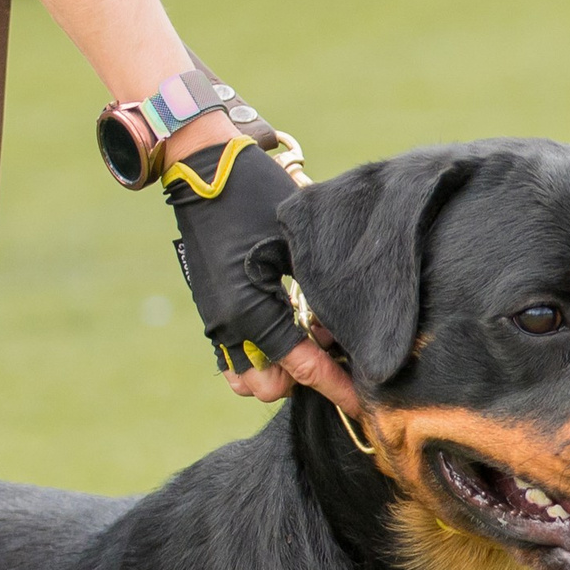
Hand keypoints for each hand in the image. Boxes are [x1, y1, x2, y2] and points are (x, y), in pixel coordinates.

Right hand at [166, 139, 361, 412]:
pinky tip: (290, 330)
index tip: (368, 404)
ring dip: (280, 371)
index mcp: (250, 310)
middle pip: (270, 389)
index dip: (339, 388)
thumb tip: (345, 328)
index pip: (304, 368)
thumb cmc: (256, 193)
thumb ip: (322, 290)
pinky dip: (261, 356)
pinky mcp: (210, 309)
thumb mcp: (300, 240)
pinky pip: (233, 358)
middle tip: (337, 349)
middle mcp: (227, 325)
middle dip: (306, 379)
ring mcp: (214, 320)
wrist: (201, 165)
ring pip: (248, 379)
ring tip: (312, 340)